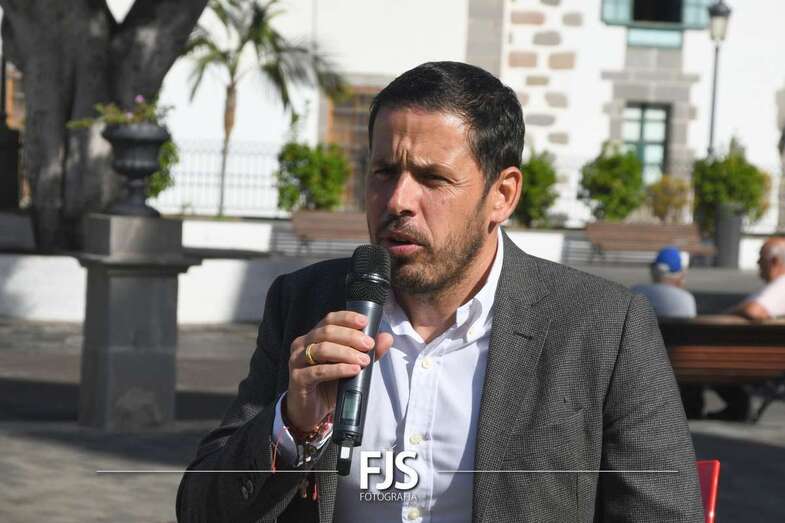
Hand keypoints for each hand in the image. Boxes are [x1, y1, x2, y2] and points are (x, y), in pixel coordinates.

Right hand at [285, 311, 392, 432]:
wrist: (311, 412)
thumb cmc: (329, 385)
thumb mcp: (350, 366)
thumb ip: (366, 351)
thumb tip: (386, 337)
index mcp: (314, 336)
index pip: (329, 319)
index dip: (347, 318)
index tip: (365, 322)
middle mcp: (302, 344)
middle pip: (327, 332)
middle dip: (351, 336)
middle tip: (369, 345)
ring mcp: (297, 361)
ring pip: (322, 349)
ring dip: (346, 352)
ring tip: (364, 360)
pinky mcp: (297, 378)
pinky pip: (319, 371)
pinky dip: (339, 369)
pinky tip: (353, 370)